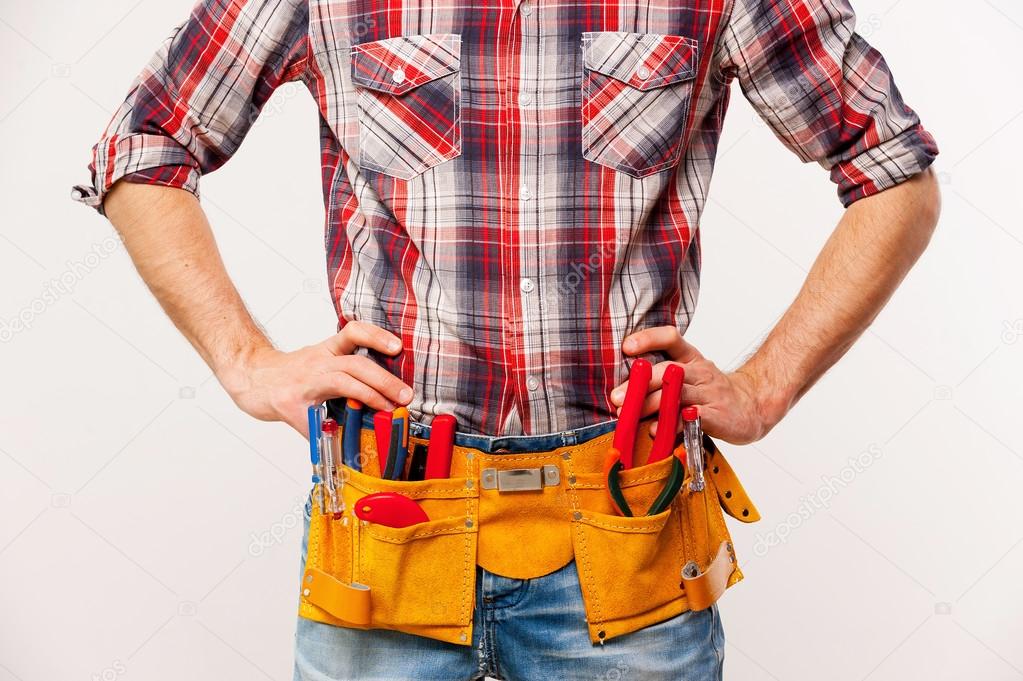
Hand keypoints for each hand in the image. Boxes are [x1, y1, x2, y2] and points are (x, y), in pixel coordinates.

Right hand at [217, 321, 412, 435]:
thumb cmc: (290, 374)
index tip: (397, 347)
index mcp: (328, 351)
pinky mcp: (290, 403)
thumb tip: (383, 401)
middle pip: (356, 363)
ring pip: (342, 381)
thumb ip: (346, 375)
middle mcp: (318, 362)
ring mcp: (304, 382)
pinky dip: (330, 430)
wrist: (250, 377)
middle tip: (405, 395)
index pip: (353, 332)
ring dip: (369, 395)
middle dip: (384, 379)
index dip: (376, 336)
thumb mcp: (319, 362)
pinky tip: (342, 440)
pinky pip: (315, 418)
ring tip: (387, 408)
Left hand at [609, 326, 779, 444]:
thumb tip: (622, 391)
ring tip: (628, 414)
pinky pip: (692, 417)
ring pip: (677, 393)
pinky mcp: (716, 414)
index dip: (648, 339)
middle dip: (639, 384)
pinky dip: (672, 424)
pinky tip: (656, 430)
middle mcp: (700, 371)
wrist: (751, 407)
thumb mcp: (689, 376)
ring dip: (650, 404)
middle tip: (616, 397)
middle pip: (668, 370)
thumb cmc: (710, 393)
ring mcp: (709, 392)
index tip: (627, 348)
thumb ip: (660, 379)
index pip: (671, 338)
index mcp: (691, 358)